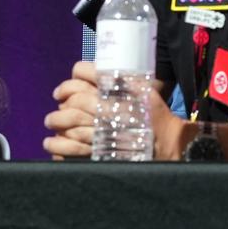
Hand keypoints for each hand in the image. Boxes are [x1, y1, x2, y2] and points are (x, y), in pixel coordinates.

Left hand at [43, 61, 182, 159]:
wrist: (176, 154)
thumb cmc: (164, 126)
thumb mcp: (152, 97)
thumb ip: (132, 84)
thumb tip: (106, 75)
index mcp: (127, 92)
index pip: (94, 74)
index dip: (76, 77)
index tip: (67, 85)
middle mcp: (116, 109)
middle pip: (78, 99)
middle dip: (62, 100)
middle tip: (56, 105)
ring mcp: (108, 131)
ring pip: (71, 121)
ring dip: (57, 121)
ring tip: (51, 124)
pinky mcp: (104, 152)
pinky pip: (73, 146)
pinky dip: (59, 145)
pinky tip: (53, 144)